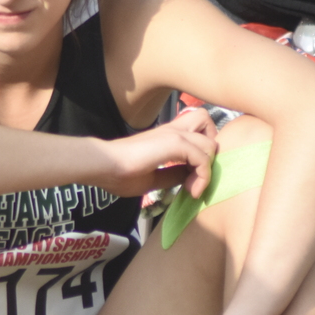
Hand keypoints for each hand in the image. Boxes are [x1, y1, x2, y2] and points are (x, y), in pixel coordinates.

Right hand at [95, 107, 217, 197]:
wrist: (103, 165)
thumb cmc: (119, 173)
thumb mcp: (153, 178)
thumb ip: (172, 174)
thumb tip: (190, 178)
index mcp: (167, 136)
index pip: (196, 130)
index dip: (201, 152)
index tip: (192, 179)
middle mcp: (173, 130)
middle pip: (207, 123)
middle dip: (211, 150)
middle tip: (198, 173)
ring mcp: (175, 134)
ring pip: (210, 142)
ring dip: (208, 168)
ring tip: (194, 188)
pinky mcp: (175, 142)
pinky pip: (202, 157)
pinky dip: (202, 176)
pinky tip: (191, 191)